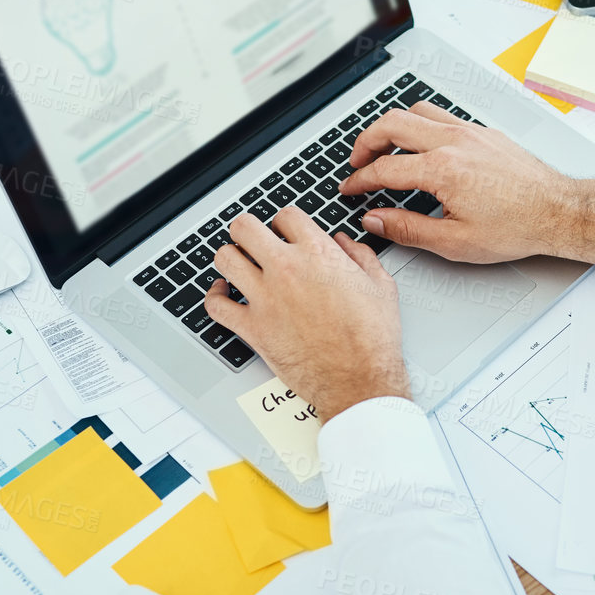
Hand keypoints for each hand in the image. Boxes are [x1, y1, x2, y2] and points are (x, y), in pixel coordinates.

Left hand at [204, 208, 409, 422]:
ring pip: (225, 259)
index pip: (286, 216)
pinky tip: (223, 294)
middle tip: (253, 240)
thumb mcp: (380, 286)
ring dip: (230, 258)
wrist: (359, 379)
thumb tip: (346, 243)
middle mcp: (286, 269)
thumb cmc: (372, 339)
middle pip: (245, 228)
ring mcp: (264, 298)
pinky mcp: (252, 328)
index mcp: (318, 254)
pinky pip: (216, 306)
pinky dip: (214, 297)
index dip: (284, 222)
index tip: (285, 231)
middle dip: (248, 230)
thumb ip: (361, 256)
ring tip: (238, 263)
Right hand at [342, 100, 594, 267]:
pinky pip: (442, 115)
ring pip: (417, 111)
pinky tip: (423, 144)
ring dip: (393, 127)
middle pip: (392, 124)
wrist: (558, 211)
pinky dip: (422, 124)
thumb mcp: (454, 242)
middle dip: (366, 141)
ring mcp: (470, 131)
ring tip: (384, 147)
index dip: (359, 180)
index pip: (384, 168)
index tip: (349, 189)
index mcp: (442, 170)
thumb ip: (406, 229)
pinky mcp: (484, 131)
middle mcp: (454, 142)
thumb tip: (375, 222)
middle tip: (358, 161)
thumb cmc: (516, 227)